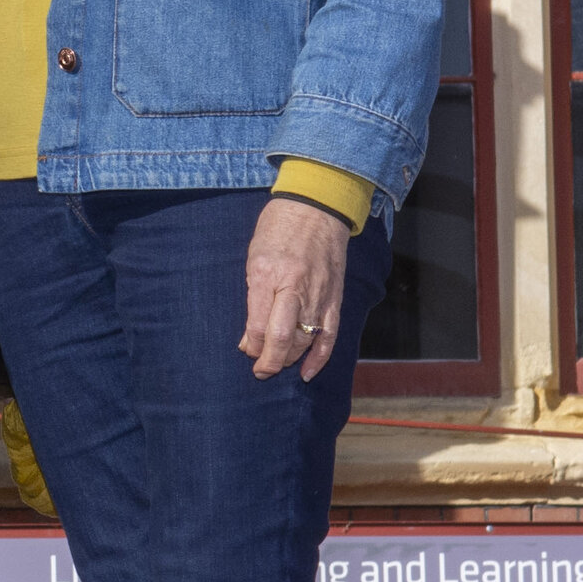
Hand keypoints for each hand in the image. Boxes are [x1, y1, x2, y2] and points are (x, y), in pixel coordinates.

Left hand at [240, 194, 350, 379]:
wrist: (317, 208)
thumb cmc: (278, 229)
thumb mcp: (254, 257)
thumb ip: (253, 296)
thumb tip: (250, 337)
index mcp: (267, 274)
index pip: (259, 324)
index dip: (253, 346)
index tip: (247, 351)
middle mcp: (295, 287)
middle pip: (283, 338)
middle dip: (269, 362)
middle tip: (260, 370)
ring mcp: (319, 294)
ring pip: (305, 340)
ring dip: (289, 359)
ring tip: (277, 364)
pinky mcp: (335, 298)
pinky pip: (329, 335)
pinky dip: (319, 357)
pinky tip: (307, 372)